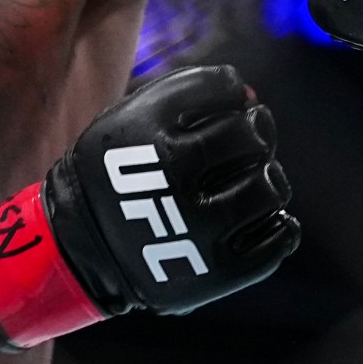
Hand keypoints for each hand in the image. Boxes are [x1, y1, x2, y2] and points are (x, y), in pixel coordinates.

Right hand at [0, 65, 298, 349]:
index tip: (226, 104)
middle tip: (245, 142)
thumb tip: (250, 95)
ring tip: (254, 180)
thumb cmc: (116, 173)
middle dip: (254, 131)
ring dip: (270, 178)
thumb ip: (184, 95)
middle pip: (250, 137)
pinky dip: (281, 225)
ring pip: (270, 188)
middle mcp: (172, 179)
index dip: (231, 92)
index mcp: (146, 134)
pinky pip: (278, 242)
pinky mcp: (215, 274)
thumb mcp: (125, 119)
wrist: (81, 250)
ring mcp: (196, 230)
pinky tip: (262, 217)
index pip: (222, 89)